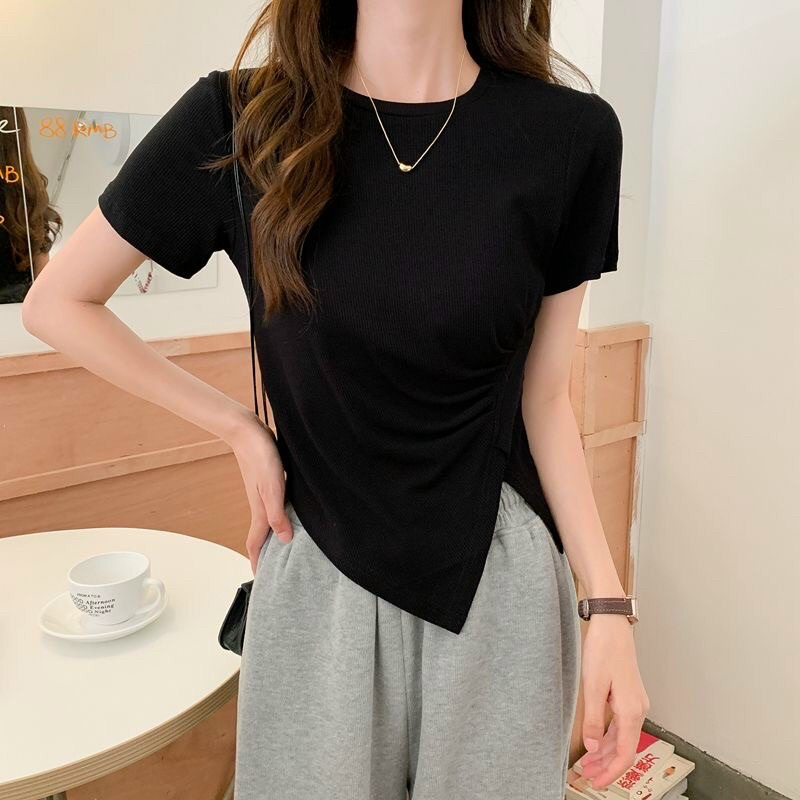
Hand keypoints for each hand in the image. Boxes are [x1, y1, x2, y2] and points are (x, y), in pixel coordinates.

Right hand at [226, 412, 294, 573]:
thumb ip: (277, 514)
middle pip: (263, 535)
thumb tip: (285, 540)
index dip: (258, 562)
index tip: (260, 580)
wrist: (247, 431)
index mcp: (260, 510)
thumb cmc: (260, 457)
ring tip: (285, 545)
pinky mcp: (269, 481)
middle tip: (275, 569)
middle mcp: (261, 504)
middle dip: (266, 553)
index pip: (256, 543)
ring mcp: (264, 493)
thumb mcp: (273, 488)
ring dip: (274, 534)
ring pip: (269, 520)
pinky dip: (280, 516)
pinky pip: (275, 506)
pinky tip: (290, 513)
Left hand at [578, 614, 649, 790]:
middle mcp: (638, 709)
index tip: (597, 782)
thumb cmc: (604, 648)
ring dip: (606, 753)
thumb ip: (593, 720)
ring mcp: (634, 702)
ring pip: (622, 737)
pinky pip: (620, 724)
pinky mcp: (628, 695)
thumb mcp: (593, 686)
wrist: (611, 624)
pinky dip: (608, 737)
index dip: (611, 773)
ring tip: (589, 764)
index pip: (625, 754)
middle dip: (607, 766)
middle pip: (624, 748)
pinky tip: (597, 743)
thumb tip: (592, 748)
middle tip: (588, 777)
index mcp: (631, 711)